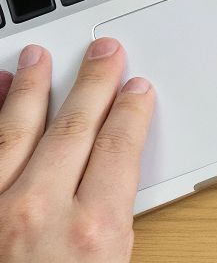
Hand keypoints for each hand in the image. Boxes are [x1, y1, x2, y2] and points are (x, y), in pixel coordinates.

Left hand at [0, 40, 155, 262]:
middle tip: (101, 52)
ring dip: (27, 91)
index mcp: (92, 233)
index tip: (135, 89)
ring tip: (34, 59)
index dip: (129, 112)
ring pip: (11, 134)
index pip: (117, 148)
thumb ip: (110, 233)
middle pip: (71, 129)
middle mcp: (36, 213)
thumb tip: (111, 190)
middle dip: (89, 84)